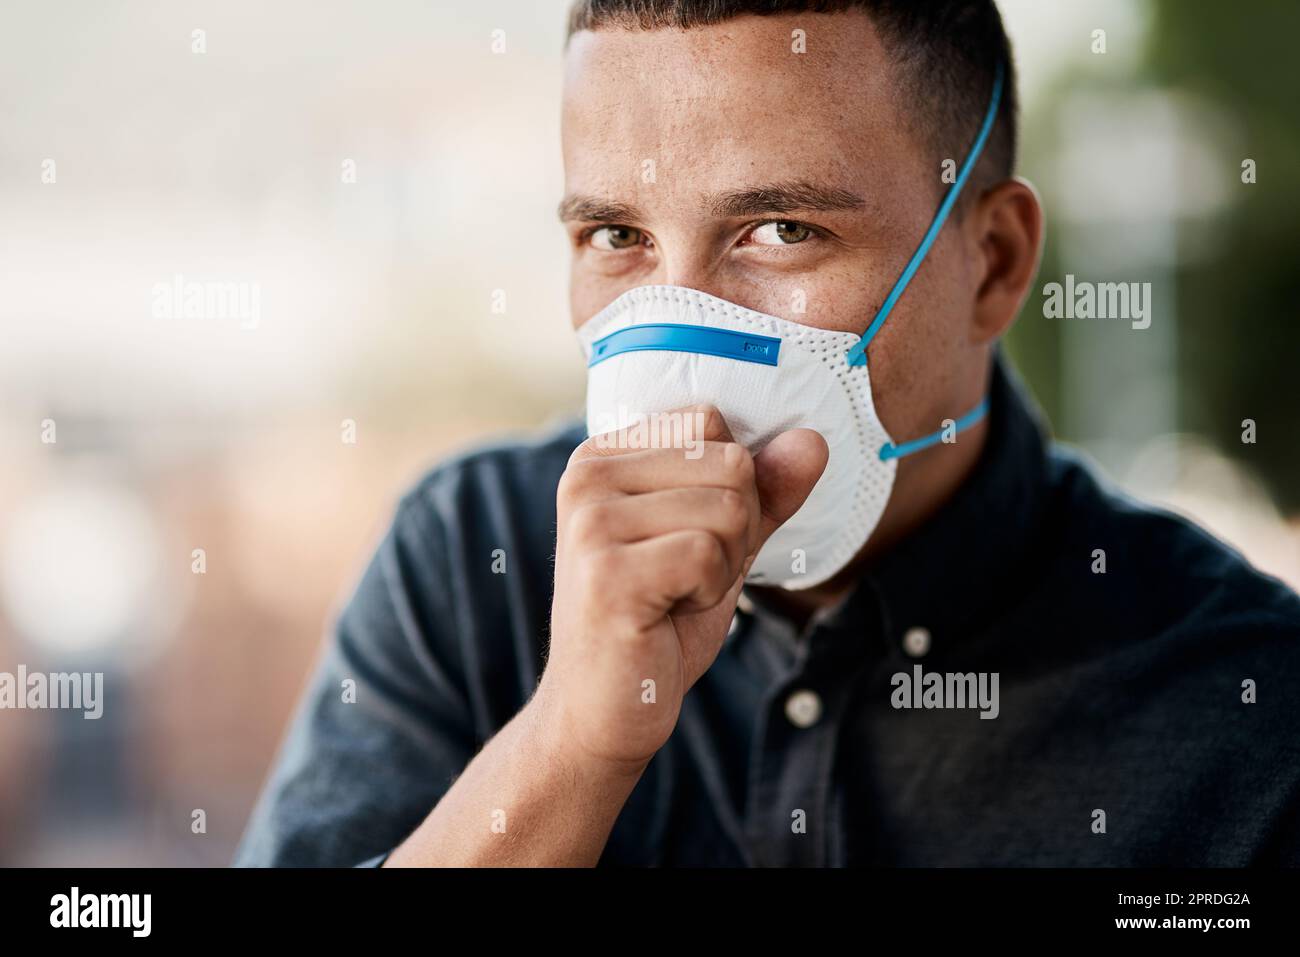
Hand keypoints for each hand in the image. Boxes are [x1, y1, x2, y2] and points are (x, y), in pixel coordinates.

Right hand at [537, 405, 827, 772]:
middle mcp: (586, 475)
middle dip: (734, 532)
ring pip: (728, 508)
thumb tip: (814, 440)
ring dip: (722, 567)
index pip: (713, 424)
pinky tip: (665, 615)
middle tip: (680, 578)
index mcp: (602, 455)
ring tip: (672, 596)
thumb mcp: (720, 543)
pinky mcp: (606, 573)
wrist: (600, 711)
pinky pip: (709, 554)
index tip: (681, 539)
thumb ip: (764, 490)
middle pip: (730, 464)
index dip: (729, 488)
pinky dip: (708, 593)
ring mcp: (590, 523)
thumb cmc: (656, 622)